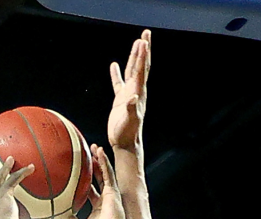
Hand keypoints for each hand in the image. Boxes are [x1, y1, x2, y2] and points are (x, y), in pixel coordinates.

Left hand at [67, 145, 126, 218]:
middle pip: (99, 178)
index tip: (80, 173)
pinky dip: (104, 162)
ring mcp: (110, 194)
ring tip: (95, 148)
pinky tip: (100, 152)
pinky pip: (108, 173)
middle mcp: (105, 199)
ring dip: (100, 160)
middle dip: (94, 167)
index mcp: (98, 207)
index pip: (91, 190)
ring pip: (105, 173)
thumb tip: (66, 217)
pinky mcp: (114, 191)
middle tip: (88, 156)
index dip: (86, 181)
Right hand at [107, 30, 150, 150]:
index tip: (142, 40)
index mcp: (138, 93)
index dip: (141, 55)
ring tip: (136, 42)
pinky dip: (116, 73)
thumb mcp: (130, 121)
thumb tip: (132, 97)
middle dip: (143, 49)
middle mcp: (136, 90)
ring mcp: (128, 94)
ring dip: (134, 56)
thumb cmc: (128, 133)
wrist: (125, 143)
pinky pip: (118, 82)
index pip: (140, 69)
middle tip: (146, 33)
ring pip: (131, 70)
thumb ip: (131, 108)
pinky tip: (114, 65)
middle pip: (140, 65)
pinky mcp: (120, 100)